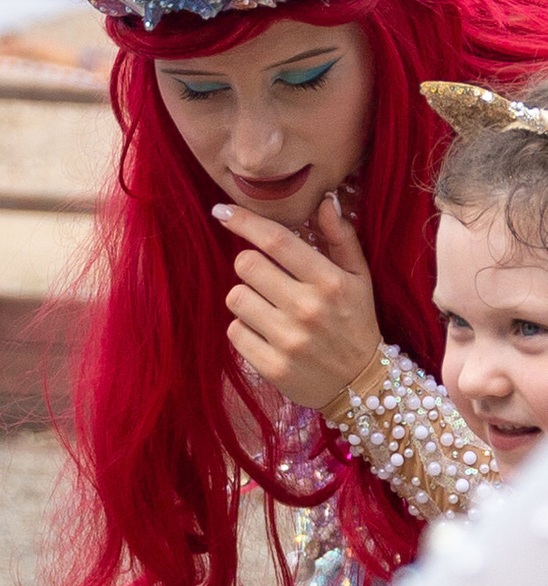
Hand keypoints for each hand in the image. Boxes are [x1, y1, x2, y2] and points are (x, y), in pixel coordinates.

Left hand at [216, 193, 384, 412]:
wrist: (362, 384)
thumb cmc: (356, 322)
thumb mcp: (359, 277)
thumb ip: (341, 237)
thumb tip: (324, 201)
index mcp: (329, 281)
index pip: (276, 240)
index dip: (244, 221)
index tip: (222, 211)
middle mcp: (307, 308)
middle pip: (246, 265)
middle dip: (249, 265)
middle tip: (265, 277)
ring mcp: (288, 339)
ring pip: (235, 298)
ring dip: (245, 298)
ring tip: (268, 308)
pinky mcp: (271, 366)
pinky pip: (234, 332)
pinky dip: (244, 329)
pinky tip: (266, 334)